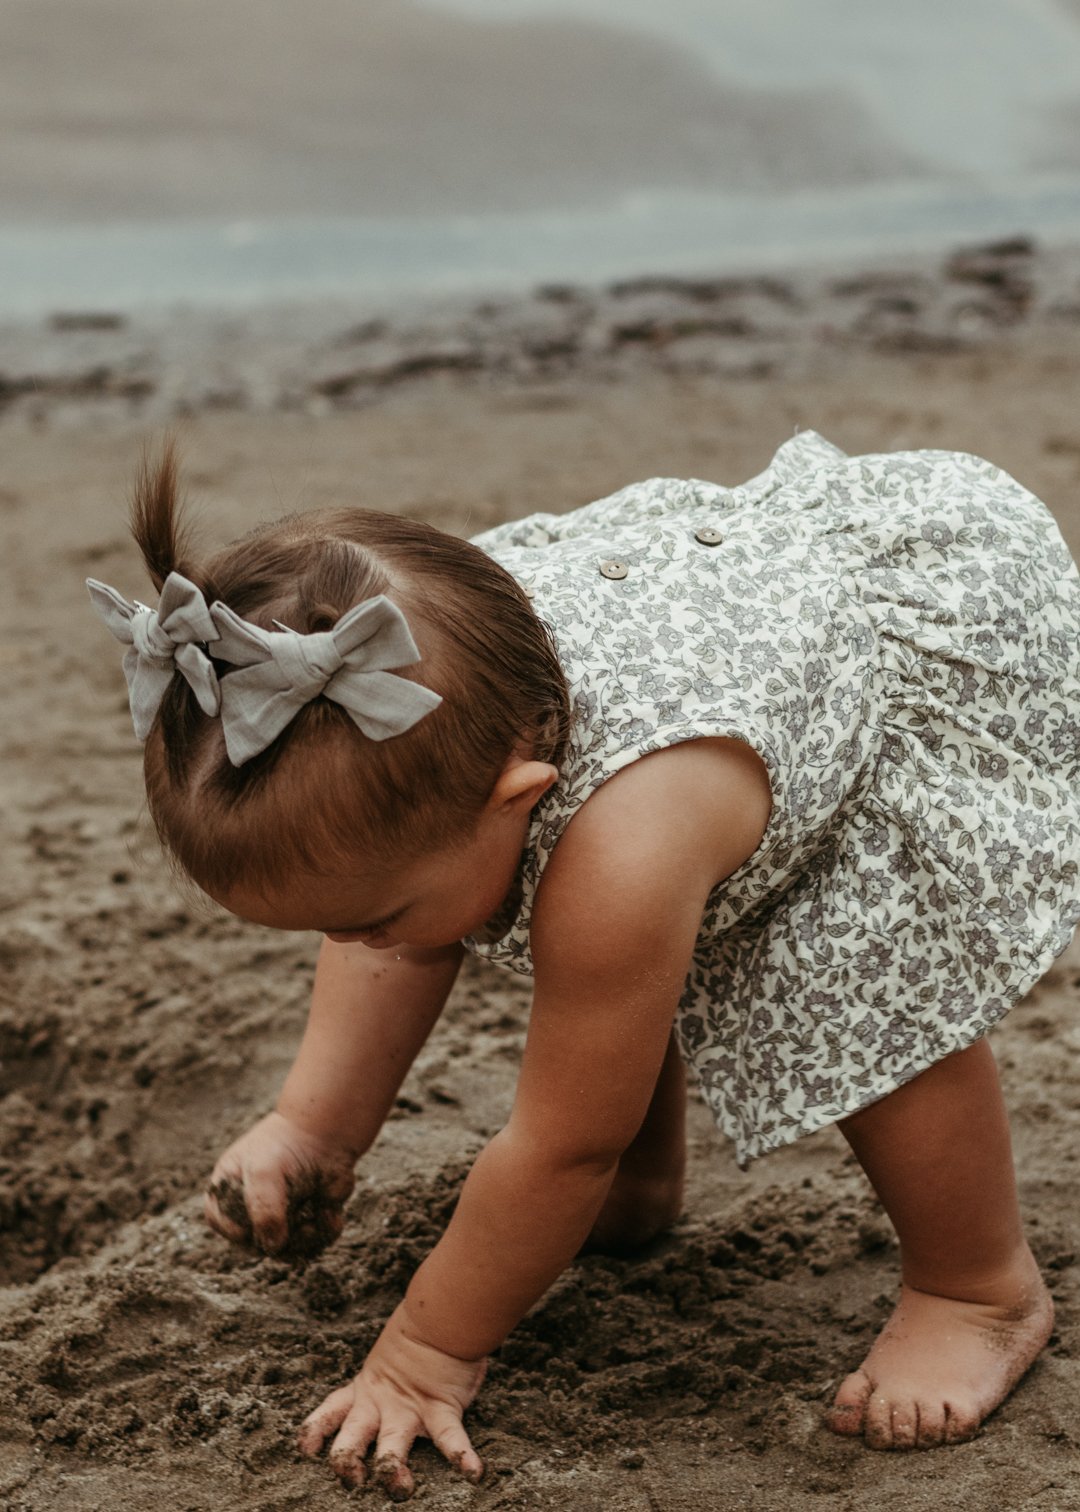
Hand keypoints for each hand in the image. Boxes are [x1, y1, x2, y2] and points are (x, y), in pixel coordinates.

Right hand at [204, 1110, 355, 1258]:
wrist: (329, 1130)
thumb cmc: (287, 1145)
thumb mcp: (264, 1174)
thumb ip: (262, 1212)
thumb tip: (273, 1248)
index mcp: (230, 1186)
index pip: (218, 1220)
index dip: (233, 1230)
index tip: (250, 1228)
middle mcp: (254, 1204)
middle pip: (255, 1243)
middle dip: (276, 1241)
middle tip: (293, 1225)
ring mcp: (283, 1213)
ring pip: (288, 1249)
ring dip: (303, 1242)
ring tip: (312, 1222)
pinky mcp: (310, 1216)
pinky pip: (316, 1242)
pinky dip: (324, 1231)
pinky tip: (328, 1212)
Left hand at [298, 1303, 486, 1499]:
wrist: (442, 1312)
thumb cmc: (421, 1333)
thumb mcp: (390, 1356)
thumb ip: (385, 1376)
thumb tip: (390, 1382)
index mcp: (366, 1390)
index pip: (331, 1412)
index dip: (314, 1432)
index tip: (305, 1451)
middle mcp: (381, 1404)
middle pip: (352, 1438)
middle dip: (346, 1463)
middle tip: (351, 1482)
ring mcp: (410, 1409)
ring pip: (392, 1445)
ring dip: (391, 1469)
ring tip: (399, 1487)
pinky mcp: (441, 1409)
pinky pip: (450, 1437)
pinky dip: (462, 1456)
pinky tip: (473, 1474)